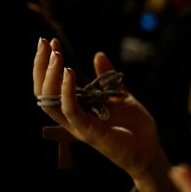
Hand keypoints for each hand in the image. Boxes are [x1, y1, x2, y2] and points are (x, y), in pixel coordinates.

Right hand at [33, 38, 166, 181]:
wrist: (149, 150)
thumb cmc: (133, 126)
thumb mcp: (119, 95)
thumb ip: (108, 77)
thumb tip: (98, 54)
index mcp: (77, 108)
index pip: (51, 85)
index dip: (46, 64)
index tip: (50, 42)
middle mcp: (72, 117)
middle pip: (43, 92)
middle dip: (41, 66)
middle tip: (44, 43)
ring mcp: (79, 126)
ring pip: (50, 102)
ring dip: (50, 77)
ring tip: (55, 55)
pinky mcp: (90, 132)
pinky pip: (71, 111)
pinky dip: (67, 92)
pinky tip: (69, 73)